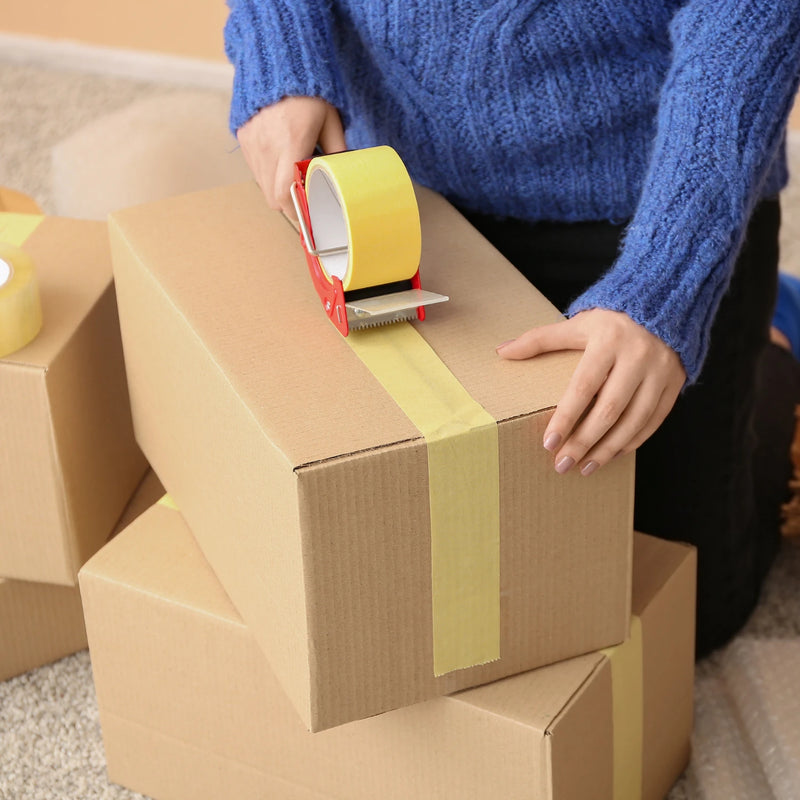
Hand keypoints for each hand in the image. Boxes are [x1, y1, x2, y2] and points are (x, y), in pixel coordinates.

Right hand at [237, 96, 345, 216]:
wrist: (278, 61)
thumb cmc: (309, 92)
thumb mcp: (331, 122)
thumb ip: (337, 152)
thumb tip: (342, 177)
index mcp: (291, 141)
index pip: (285, 193)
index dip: (296, 210)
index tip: (309, 214)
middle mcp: (267, 145)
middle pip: (273, 197)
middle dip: (290, 204)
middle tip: (305, 200)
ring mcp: (252, 143)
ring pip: (263, 186)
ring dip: (279, 190)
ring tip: (294, 178)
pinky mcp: (244, 138)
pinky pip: (256, 169)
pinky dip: (268, 175)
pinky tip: (282, 162)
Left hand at [497, 308, 685, 475]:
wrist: (665, 303)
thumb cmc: (612, 318)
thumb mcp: (576, 323)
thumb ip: (539, 339)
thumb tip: (502, 352)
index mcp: (608, 341)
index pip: (583, 386)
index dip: (565, 417)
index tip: (548, 443)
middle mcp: (637, 356)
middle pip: (609, 409)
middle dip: (584, 441)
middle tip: (563, 464)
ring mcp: (660, 371)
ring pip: (634, 420)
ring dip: (608, 449)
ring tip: (586, 468)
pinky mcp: (675, 382)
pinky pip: (654, 420)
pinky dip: (633, 441)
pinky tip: (613, 454)